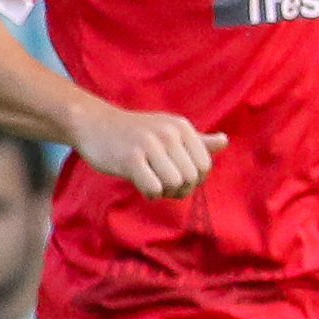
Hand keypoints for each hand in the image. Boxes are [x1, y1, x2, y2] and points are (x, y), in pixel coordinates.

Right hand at [67, 100, 226, 198]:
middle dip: (180, 189)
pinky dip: (149, 193)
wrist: (94, 124)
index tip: (179, 178)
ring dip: (165, 192)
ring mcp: (149, 145)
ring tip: (153, 183)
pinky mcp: (130, 159)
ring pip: (175, 184)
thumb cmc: (136, 131)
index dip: (195, 180)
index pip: (205, 165)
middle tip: (164, 184)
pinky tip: (140, 184)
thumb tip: (225, 141)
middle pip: (191, 178)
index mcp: (181, 127)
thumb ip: (196, 140)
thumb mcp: (168, 129)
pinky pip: (154, 189)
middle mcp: (168, 133)